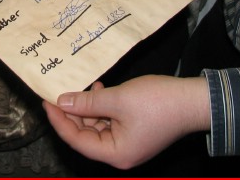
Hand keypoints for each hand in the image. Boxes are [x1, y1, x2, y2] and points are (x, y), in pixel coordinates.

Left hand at [43, 75, 210, 169]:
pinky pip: (109, 121)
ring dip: (87, 107)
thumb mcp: (117, 99)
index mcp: (115, 153)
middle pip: (85, 134)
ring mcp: (127, 142)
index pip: (76, 139)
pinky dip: (101, 106)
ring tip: (82, 86)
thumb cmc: (158, 102)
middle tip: (58, 91)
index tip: (46, 101)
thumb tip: (62, 102)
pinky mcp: (134, 131)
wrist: (193, 100)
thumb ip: (87, 102)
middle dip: (72, 112)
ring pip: (96, 125)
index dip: (59, 120)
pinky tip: (99, 88)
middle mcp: (119, 153)